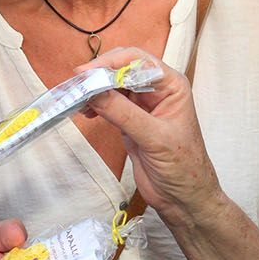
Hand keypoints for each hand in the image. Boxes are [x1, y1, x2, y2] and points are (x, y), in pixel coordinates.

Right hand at [79, 48, 223, 225]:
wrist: (183, 199)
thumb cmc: (183, 167)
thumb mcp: (154, 138)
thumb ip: (123, 113)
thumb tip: (93, 92)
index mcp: (171, 85)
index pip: (138, 61)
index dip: (110, 63)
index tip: (85, 73)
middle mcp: (157, 90)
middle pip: (122, 70)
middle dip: (98, 75)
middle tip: (74, 85)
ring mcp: (142, 106)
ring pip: (112, 87)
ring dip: (93, 90)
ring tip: (75, 100)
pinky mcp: (129, 121)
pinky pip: (108, 105)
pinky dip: (94, 105)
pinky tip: (85, 112)